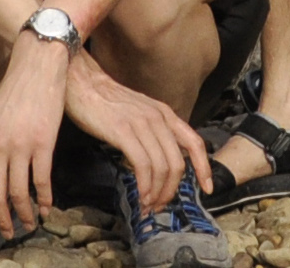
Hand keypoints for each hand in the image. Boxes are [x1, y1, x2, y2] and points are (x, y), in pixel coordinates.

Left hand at [0, 42, 73, 235]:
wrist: (37, 65)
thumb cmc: (15, 90)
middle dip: (1, 220)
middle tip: (9, 232)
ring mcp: (20, 145)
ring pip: (19, 194)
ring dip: (25, 214)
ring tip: (30, 223)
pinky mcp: (44, 143)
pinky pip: (42, 181)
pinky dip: (45, 200)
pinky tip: (48, 208)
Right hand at [61, 57, 209, 214]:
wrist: (83, 84)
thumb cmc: (108, 102)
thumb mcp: (140, 113)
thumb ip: (154, 132)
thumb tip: (161, 161)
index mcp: (165, 113)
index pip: (194, 142)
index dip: (204, 167)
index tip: (207, 187)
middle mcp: (158, 118)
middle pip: (178, 163)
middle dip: (171, 190)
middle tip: (160, 205)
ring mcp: (142, 123)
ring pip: (162, 166)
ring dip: (157, 192)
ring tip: (148, 204)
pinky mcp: (123, 131)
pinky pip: (142, 164)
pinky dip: (145, 184)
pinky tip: (141, 193)